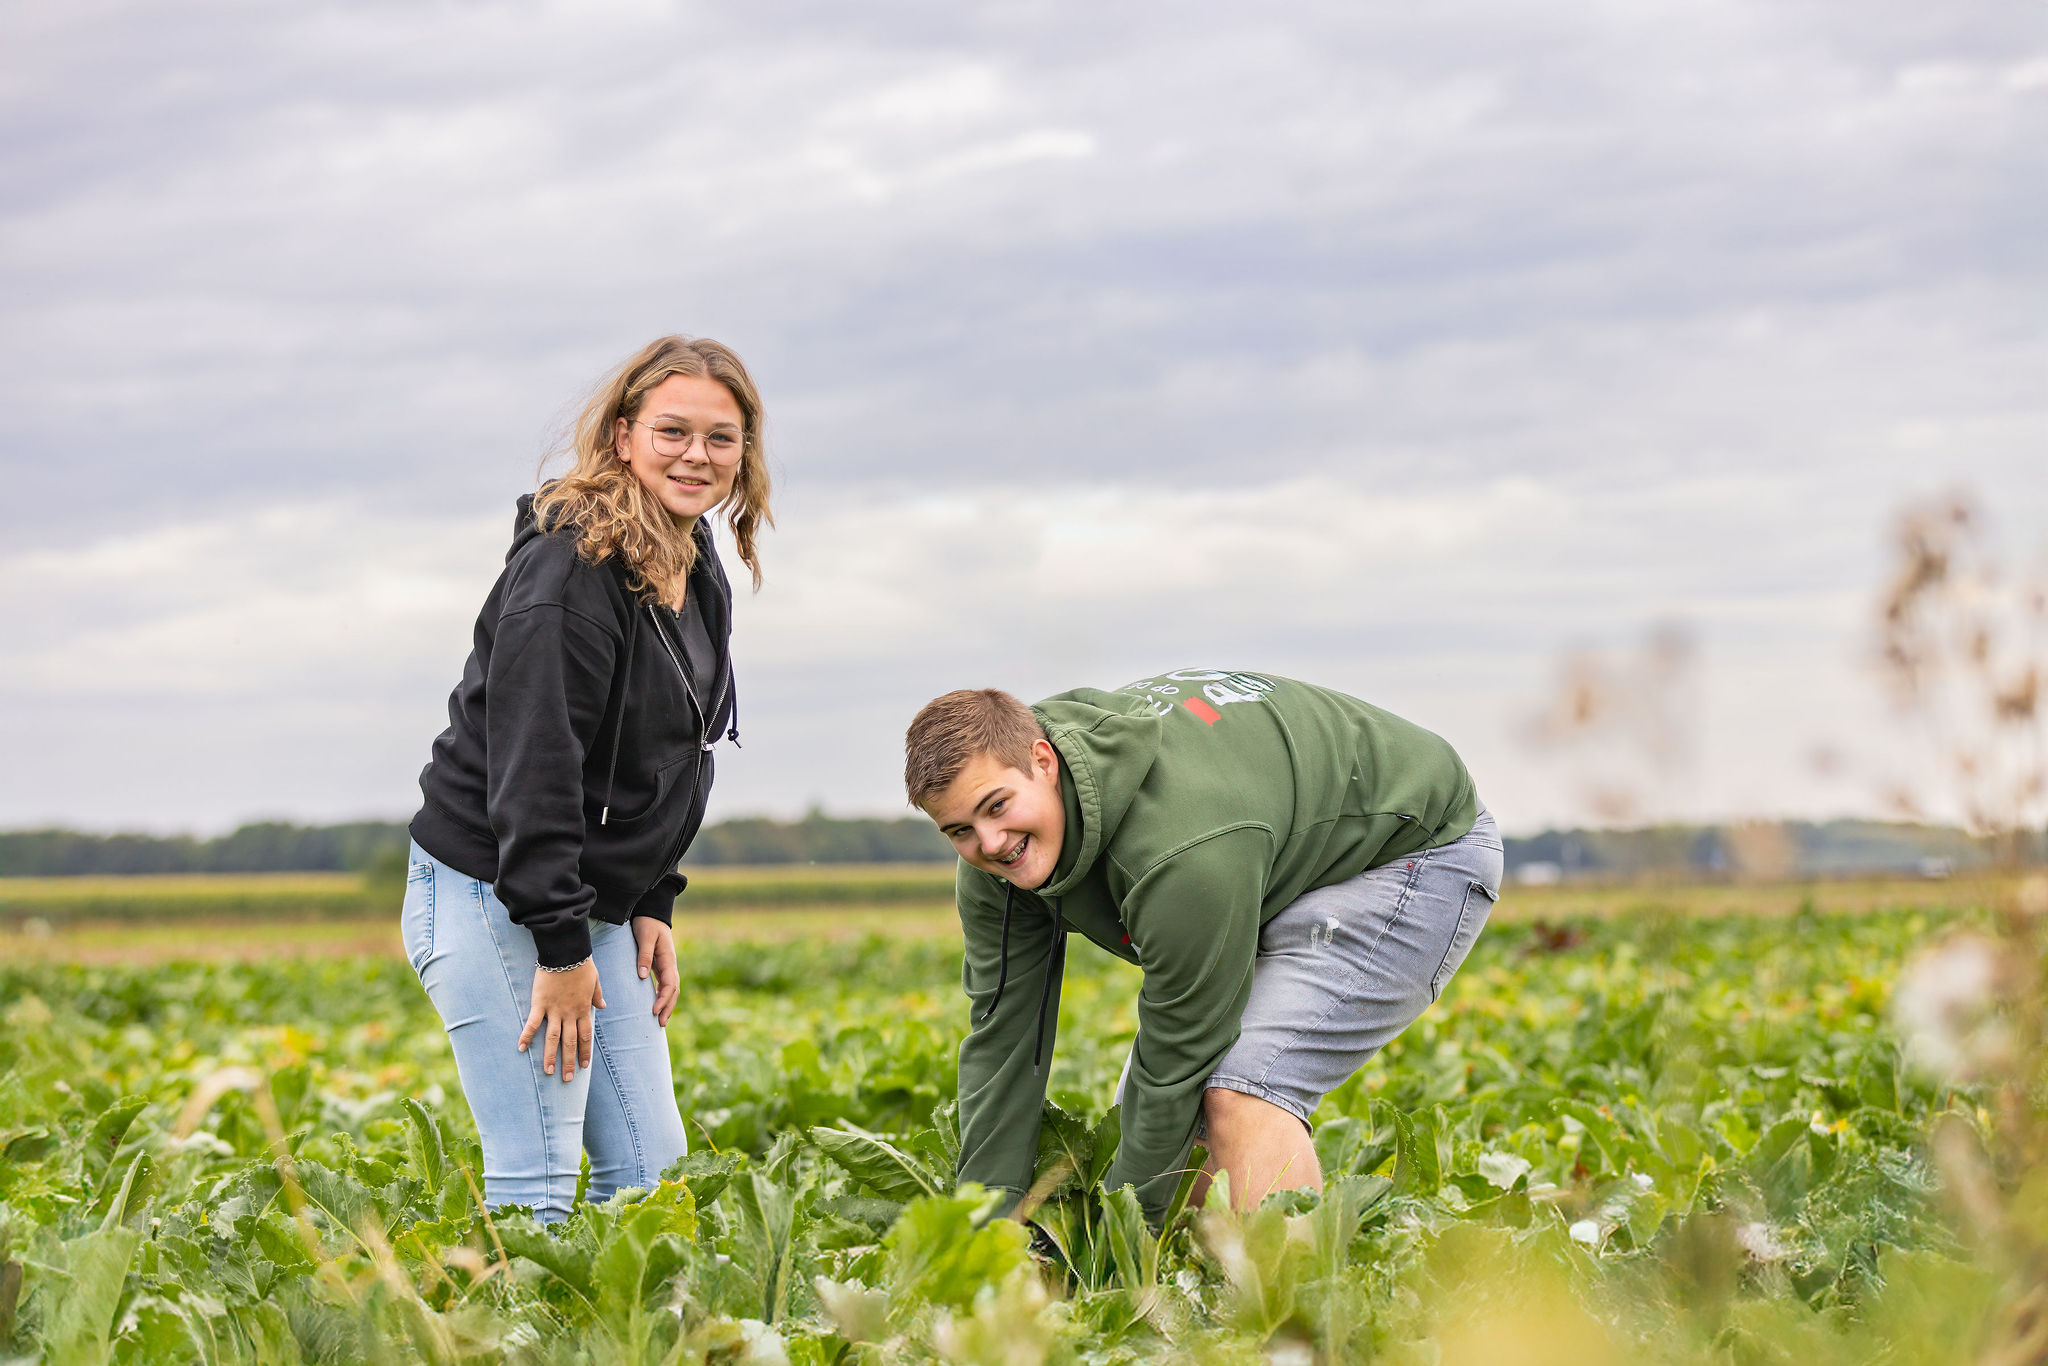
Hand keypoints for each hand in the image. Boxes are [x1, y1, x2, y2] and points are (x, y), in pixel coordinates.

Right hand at [519, 961, 604, 1081]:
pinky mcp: (539, 1004)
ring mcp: (554, 1010)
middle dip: (569, 1062)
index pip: (585, 1036)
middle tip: (567, 1080)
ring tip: (549, 1072)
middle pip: (570, 1042)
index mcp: (583, 1009)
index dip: (584, 1052)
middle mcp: (570, 1013)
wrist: (566, 952)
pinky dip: (526, 1036)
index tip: (583, 1066)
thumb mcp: (595, 980)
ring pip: (553, 1038)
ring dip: (550, 1056)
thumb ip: (597, 995)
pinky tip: (520, 1048)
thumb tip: (603, 1006)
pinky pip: (532, 1023)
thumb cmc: (581, 964)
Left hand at [633, 916, 679, 1026]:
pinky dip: (663, 997)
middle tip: (660, 1023)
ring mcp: (667, 966)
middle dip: (668, 1008)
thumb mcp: (645, 937)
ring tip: (661, 1021)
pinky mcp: (661, 966)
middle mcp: (670, 965)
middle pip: (674, 991)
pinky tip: (656, 1006)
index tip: (654, 1010)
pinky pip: (665, 985)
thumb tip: (643, 976)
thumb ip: (644, 955)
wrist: (651, 913)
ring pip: (671, 990)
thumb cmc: (647, 924)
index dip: (663, 999)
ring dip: (667, 1005)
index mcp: (668, 959)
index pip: (670, 984)